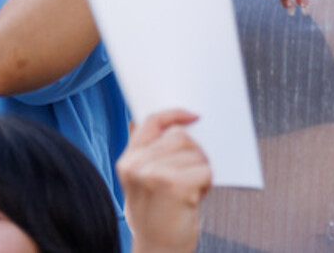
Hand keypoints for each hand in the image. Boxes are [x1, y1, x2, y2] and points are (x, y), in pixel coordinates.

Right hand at [119, 109, 212, 252]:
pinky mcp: (174, 185)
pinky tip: (195, 199)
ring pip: (195, 153)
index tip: (193, 116)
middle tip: (191, 177)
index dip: (175, 114)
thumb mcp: (143, 184)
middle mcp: (136, 165)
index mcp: (127, 161)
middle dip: (194, 153)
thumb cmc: (156, 219)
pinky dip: (207, 184)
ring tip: (191, 191)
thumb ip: (150, 154)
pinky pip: (204, 170)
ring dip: (201, 170)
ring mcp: (153, 174)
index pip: (152, 122)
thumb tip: (174, 123)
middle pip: (180, 136)